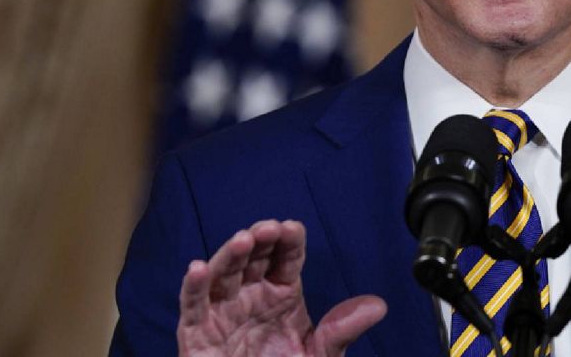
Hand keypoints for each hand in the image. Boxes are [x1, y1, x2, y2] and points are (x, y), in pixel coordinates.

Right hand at [177, 220, 386, 355]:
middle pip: (253, 258)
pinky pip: (192, 307)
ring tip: (243, 241)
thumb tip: (378, 306)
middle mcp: (250, 296)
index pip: (286, 257)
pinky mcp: (197, 334)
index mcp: (281, 293)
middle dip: (259, 239)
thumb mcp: (320, 356)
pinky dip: (192, 287)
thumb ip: (342, 331)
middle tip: (268, 229)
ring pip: (222, 275)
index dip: (288, 241)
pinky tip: (197, 268)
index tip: (293, 228)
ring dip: (230, 255)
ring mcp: (222, 313)